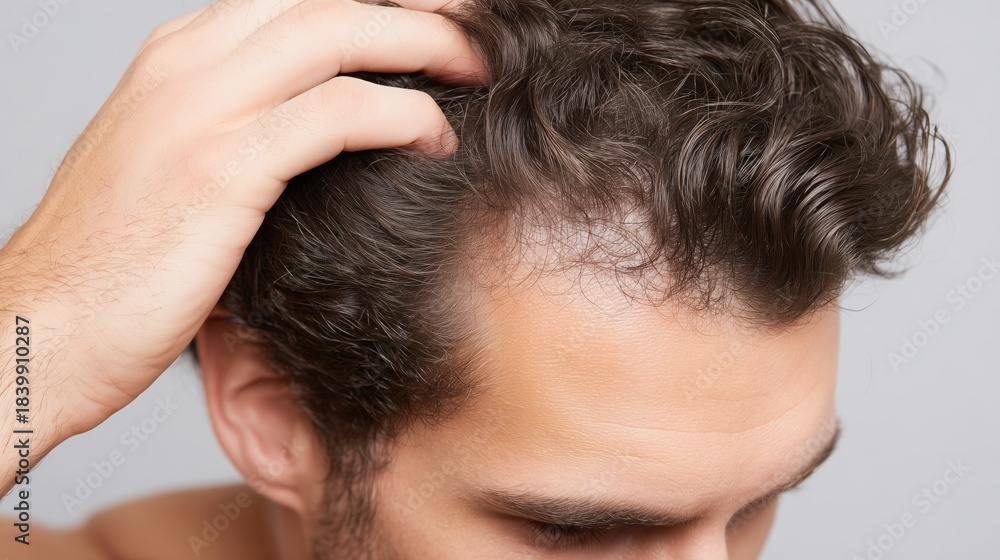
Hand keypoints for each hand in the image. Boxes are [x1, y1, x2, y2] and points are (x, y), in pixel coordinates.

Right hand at [0, 0, 483, 455]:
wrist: (38, 326)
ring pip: (335, 34)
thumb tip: (305, 132)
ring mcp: (198, 111)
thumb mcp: (165, 167)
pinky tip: (436, 136)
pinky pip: (336, 115)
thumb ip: (227, 128)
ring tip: (476, 67)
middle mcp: (184, 66)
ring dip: (422, 42)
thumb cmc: (108, 264)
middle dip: (411, 5)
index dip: (370, 3)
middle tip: (474, 25)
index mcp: (174, 60)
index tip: (428, 18)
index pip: (291, 1)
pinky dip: (401, 115)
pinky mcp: (219, 168)